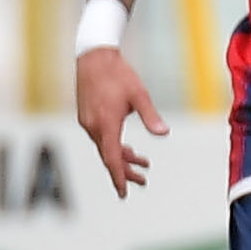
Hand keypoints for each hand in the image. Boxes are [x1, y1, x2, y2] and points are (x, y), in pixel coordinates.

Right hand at [72, 45, 163, 195]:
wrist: (93, 56)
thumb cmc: (117, 73)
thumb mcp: (139, 95)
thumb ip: (150, 116)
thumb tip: (163, 133)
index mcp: (106, 123)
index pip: (111, 159)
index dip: (119, 177)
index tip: (123, 193)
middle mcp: (93, 126)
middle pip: (109, 157)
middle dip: (125, 171)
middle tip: (142, 181)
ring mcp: (88, 121)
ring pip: (105, 147)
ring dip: (121, 156)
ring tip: (141, 161)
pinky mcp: (87, 116)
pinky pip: (100, 138)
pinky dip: (113, 145)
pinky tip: (125, 144)